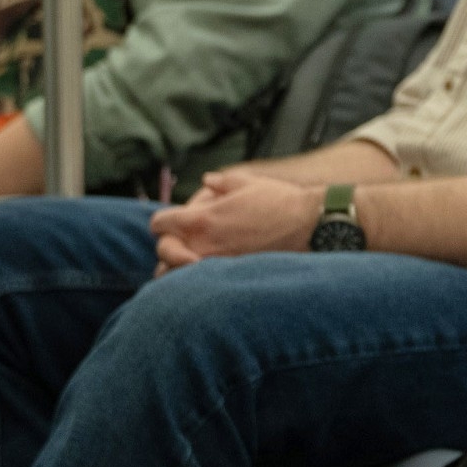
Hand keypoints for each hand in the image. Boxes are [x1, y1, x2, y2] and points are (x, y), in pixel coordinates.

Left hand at [149, 169, 321, 273]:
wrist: (307, 226)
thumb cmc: (279, 201)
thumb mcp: (247, 182)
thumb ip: (220, 181)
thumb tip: (208, 181)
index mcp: (201, 219)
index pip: (159, 223)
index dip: (163, 220)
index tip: (171, 221)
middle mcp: (202, 244)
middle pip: (162, 251)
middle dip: (167, 246)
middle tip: (179, 244)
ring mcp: (214, 265)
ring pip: (175, 275)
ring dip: (176, 268)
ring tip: (188, 264)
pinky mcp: (230, 278)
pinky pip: (199, 286)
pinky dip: (196, 282)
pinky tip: (208, 276)